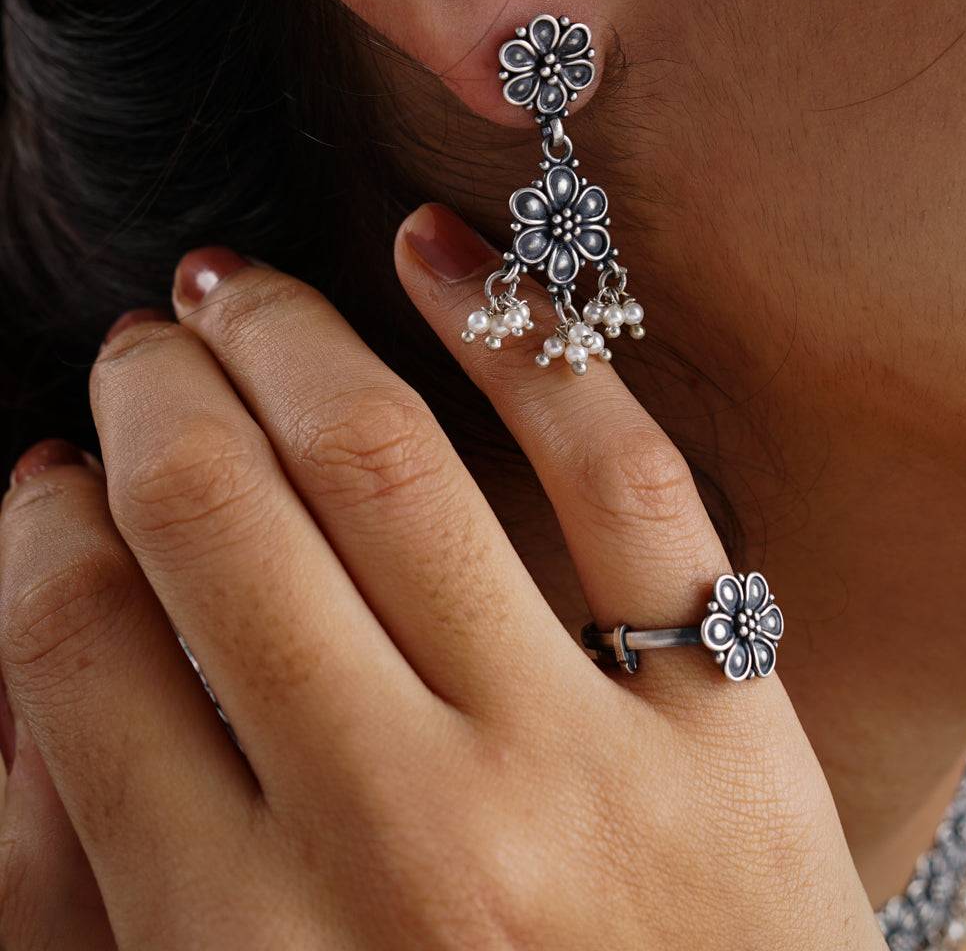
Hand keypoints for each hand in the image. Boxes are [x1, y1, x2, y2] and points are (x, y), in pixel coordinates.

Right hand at [0, 204, 881, 948]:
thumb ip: (93, 897)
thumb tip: (31, 672)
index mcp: (243, 949)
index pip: (81, 660)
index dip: (41, 534)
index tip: (47, 472)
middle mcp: (403, 836)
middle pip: (217, 527)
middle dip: (150, 402)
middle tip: (137, 345)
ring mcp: (581, 759)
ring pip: (385, 466)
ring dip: (284, 341)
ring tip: (233, 289)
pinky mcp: (729, 710)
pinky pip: (618, 470)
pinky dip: (513, 336)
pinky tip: (429, 252)